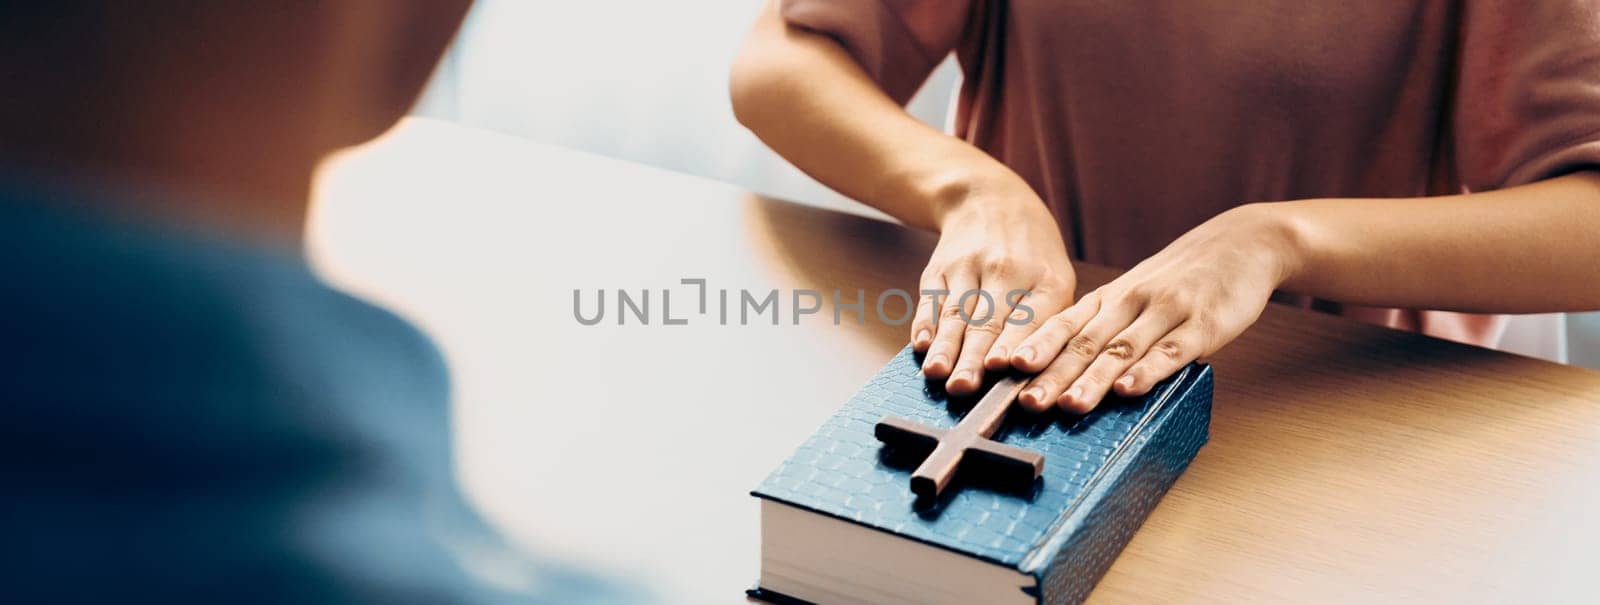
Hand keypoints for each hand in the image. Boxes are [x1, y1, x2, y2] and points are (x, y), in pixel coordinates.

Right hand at [912, 180, 1075, 395]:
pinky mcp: (940, 268)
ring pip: (956, 313)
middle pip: (988, 320)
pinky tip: (921, 345)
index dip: (1014, 341)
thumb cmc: (1034, 257)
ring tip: (938, 374)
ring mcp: (970, 267)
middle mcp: (1007, 270)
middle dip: (974, 356)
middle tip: (964, 388)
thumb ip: (1049, 325)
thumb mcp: (1057, 280)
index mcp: (1046, 280)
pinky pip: (931, 300)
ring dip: (946, 347)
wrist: (991, 200)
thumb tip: (1036, 379)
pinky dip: (925, 324)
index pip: (1030, 317)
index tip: (1002, 366)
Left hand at [1010, 203, 1301, 411]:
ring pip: (1122, 350)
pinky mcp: (1202, 325)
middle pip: (1084, 343)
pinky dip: (1148, 372)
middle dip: (1052, 374)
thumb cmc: (1180, 278)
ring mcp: (1166, 312)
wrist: (1241, 243)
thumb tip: (1058, 369)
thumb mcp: (1133, 295)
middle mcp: (1130, 302)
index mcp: (1109, 299)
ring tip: (1069, 406)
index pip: (1063, 325)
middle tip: (1025, 402)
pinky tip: (1129, 391)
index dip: (1033, 347)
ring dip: (1093, 380)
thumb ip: (1102, 328)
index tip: (1002, 368)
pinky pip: (1171, 351)